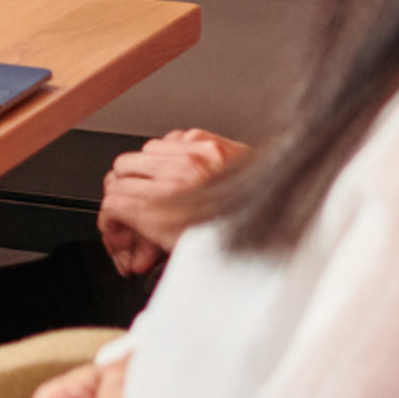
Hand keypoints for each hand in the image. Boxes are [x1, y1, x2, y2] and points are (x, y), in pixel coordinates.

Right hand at [97, 127, 249, 274]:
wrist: (287, 213)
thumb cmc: (246, 238)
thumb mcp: (190, 254)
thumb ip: (152, 251)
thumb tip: (132, 258)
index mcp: (171, 207)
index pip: (113, 201)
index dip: (111, 221)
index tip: (118, 229)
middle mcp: (178, 174)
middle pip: (119, 173)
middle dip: (122, 196)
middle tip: (132, 215)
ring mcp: (192, 153)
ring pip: (139, 153)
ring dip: (143, 174)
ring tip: (159, 194)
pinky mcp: (205, 140)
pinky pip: (166, 140)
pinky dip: (166, 156)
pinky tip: (178, 175)